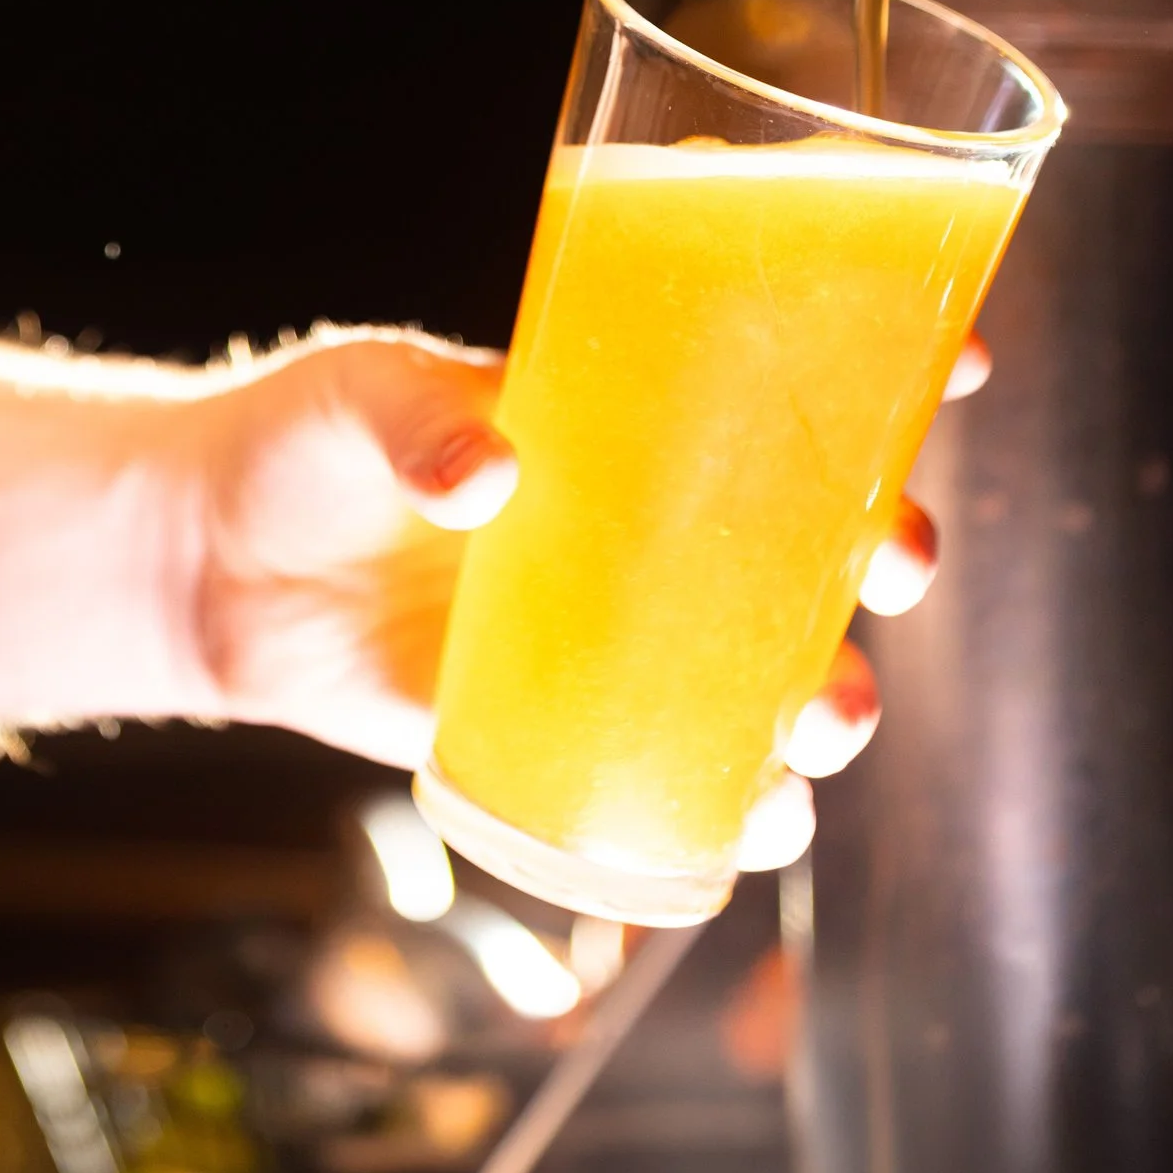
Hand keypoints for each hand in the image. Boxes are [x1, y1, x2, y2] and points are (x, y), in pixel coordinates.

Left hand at [181, 321, 981, 799]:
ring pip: (771, 662)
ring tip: (826, 721)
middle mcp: (646, 519)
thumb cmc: (299, 441)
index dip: (892, 362)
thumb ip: (417, 418)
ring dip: (832, 696)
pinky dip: (735, 800)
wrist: (206, 570)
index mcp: (623, 409)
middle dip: (896, 548)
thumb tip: (490, 473)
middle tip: (903, 562)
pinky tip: (757, 816)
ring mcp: (612, 627)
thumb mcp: (357, 395)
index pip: (782, 372)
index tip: (966, 356)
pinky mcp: (558, 723)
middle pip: (818, 532)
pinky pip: (677, 769)